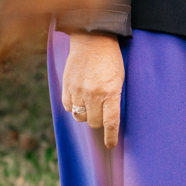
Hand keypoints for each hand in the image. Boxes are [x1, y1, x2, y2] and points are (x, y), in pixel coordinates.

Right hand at [62, 32, 124, 148]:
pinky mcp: (66, 87)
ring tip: (90, 104)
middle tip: (102, 111)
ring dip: (86, 114)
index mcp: (110, 92)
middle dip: (99, 121)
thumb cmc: (110, 60)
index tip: (110, 145)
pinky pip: (68, 107)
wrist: (92, 40)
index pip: (110, 122)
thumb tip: (109, 118)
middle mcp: (93, 94)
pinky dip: (74, 107)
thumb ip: (113, 98)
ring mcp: (78, 91)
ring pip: (80, 117)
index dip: (110, 137)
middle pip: (95, 122)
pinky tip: (79, 98)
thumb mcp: (119, 79)